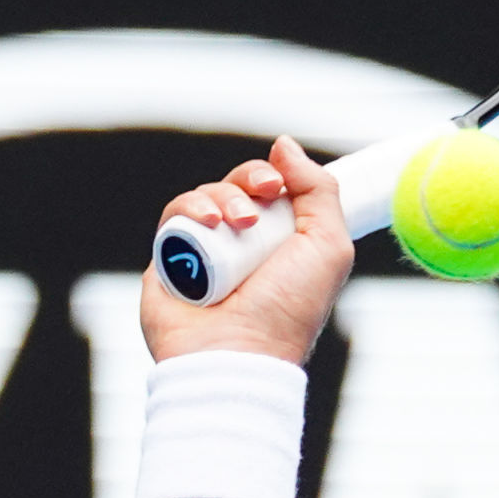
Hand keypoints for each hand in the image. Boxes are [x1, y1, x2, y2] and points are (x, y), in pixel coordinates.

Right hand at [140, 137, 353, 365]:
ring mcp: (206, 251)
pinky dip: (190, 207)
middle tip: (265, 193)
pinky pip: (174, 215)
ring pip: (207, 196)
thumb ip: (319, 191)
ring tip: (236, 222)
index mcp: (284, 243)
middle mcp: (246, 245)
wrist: (238, 352)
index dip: (276, 176)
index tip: (281, 182)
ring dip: (223, 196)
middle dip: (252, 178)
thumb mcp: (328, 245)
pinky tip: (207, 221)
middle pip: (240, 186)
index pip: (275, 191)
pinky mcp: (170, 258)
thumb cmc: (289, 308)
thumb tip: (285, 145)